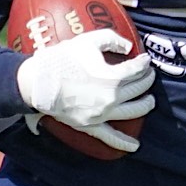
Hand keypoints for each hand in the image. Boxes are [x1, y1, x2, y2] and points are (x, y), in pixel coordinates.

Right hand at [14, 28, 156, 152]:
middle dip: (146, 80)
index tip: (145, 60)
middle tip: (148, 75)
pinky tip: (135, 146)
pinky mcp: (89, 125)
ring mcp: (101, 114)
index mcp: (112, 77)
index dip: (144, 63)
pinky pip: (109, 136)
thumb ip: (111, 39)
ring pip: (133, 112)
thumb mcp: (87, 41)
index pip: (137, 70)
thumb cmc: (61, 60)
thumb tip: (128, 47)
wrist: (36, 83)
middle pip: (138, 89)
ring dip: (145, 105)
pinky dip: (123, 142)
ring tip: (149, 100)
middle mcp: (111, 98)